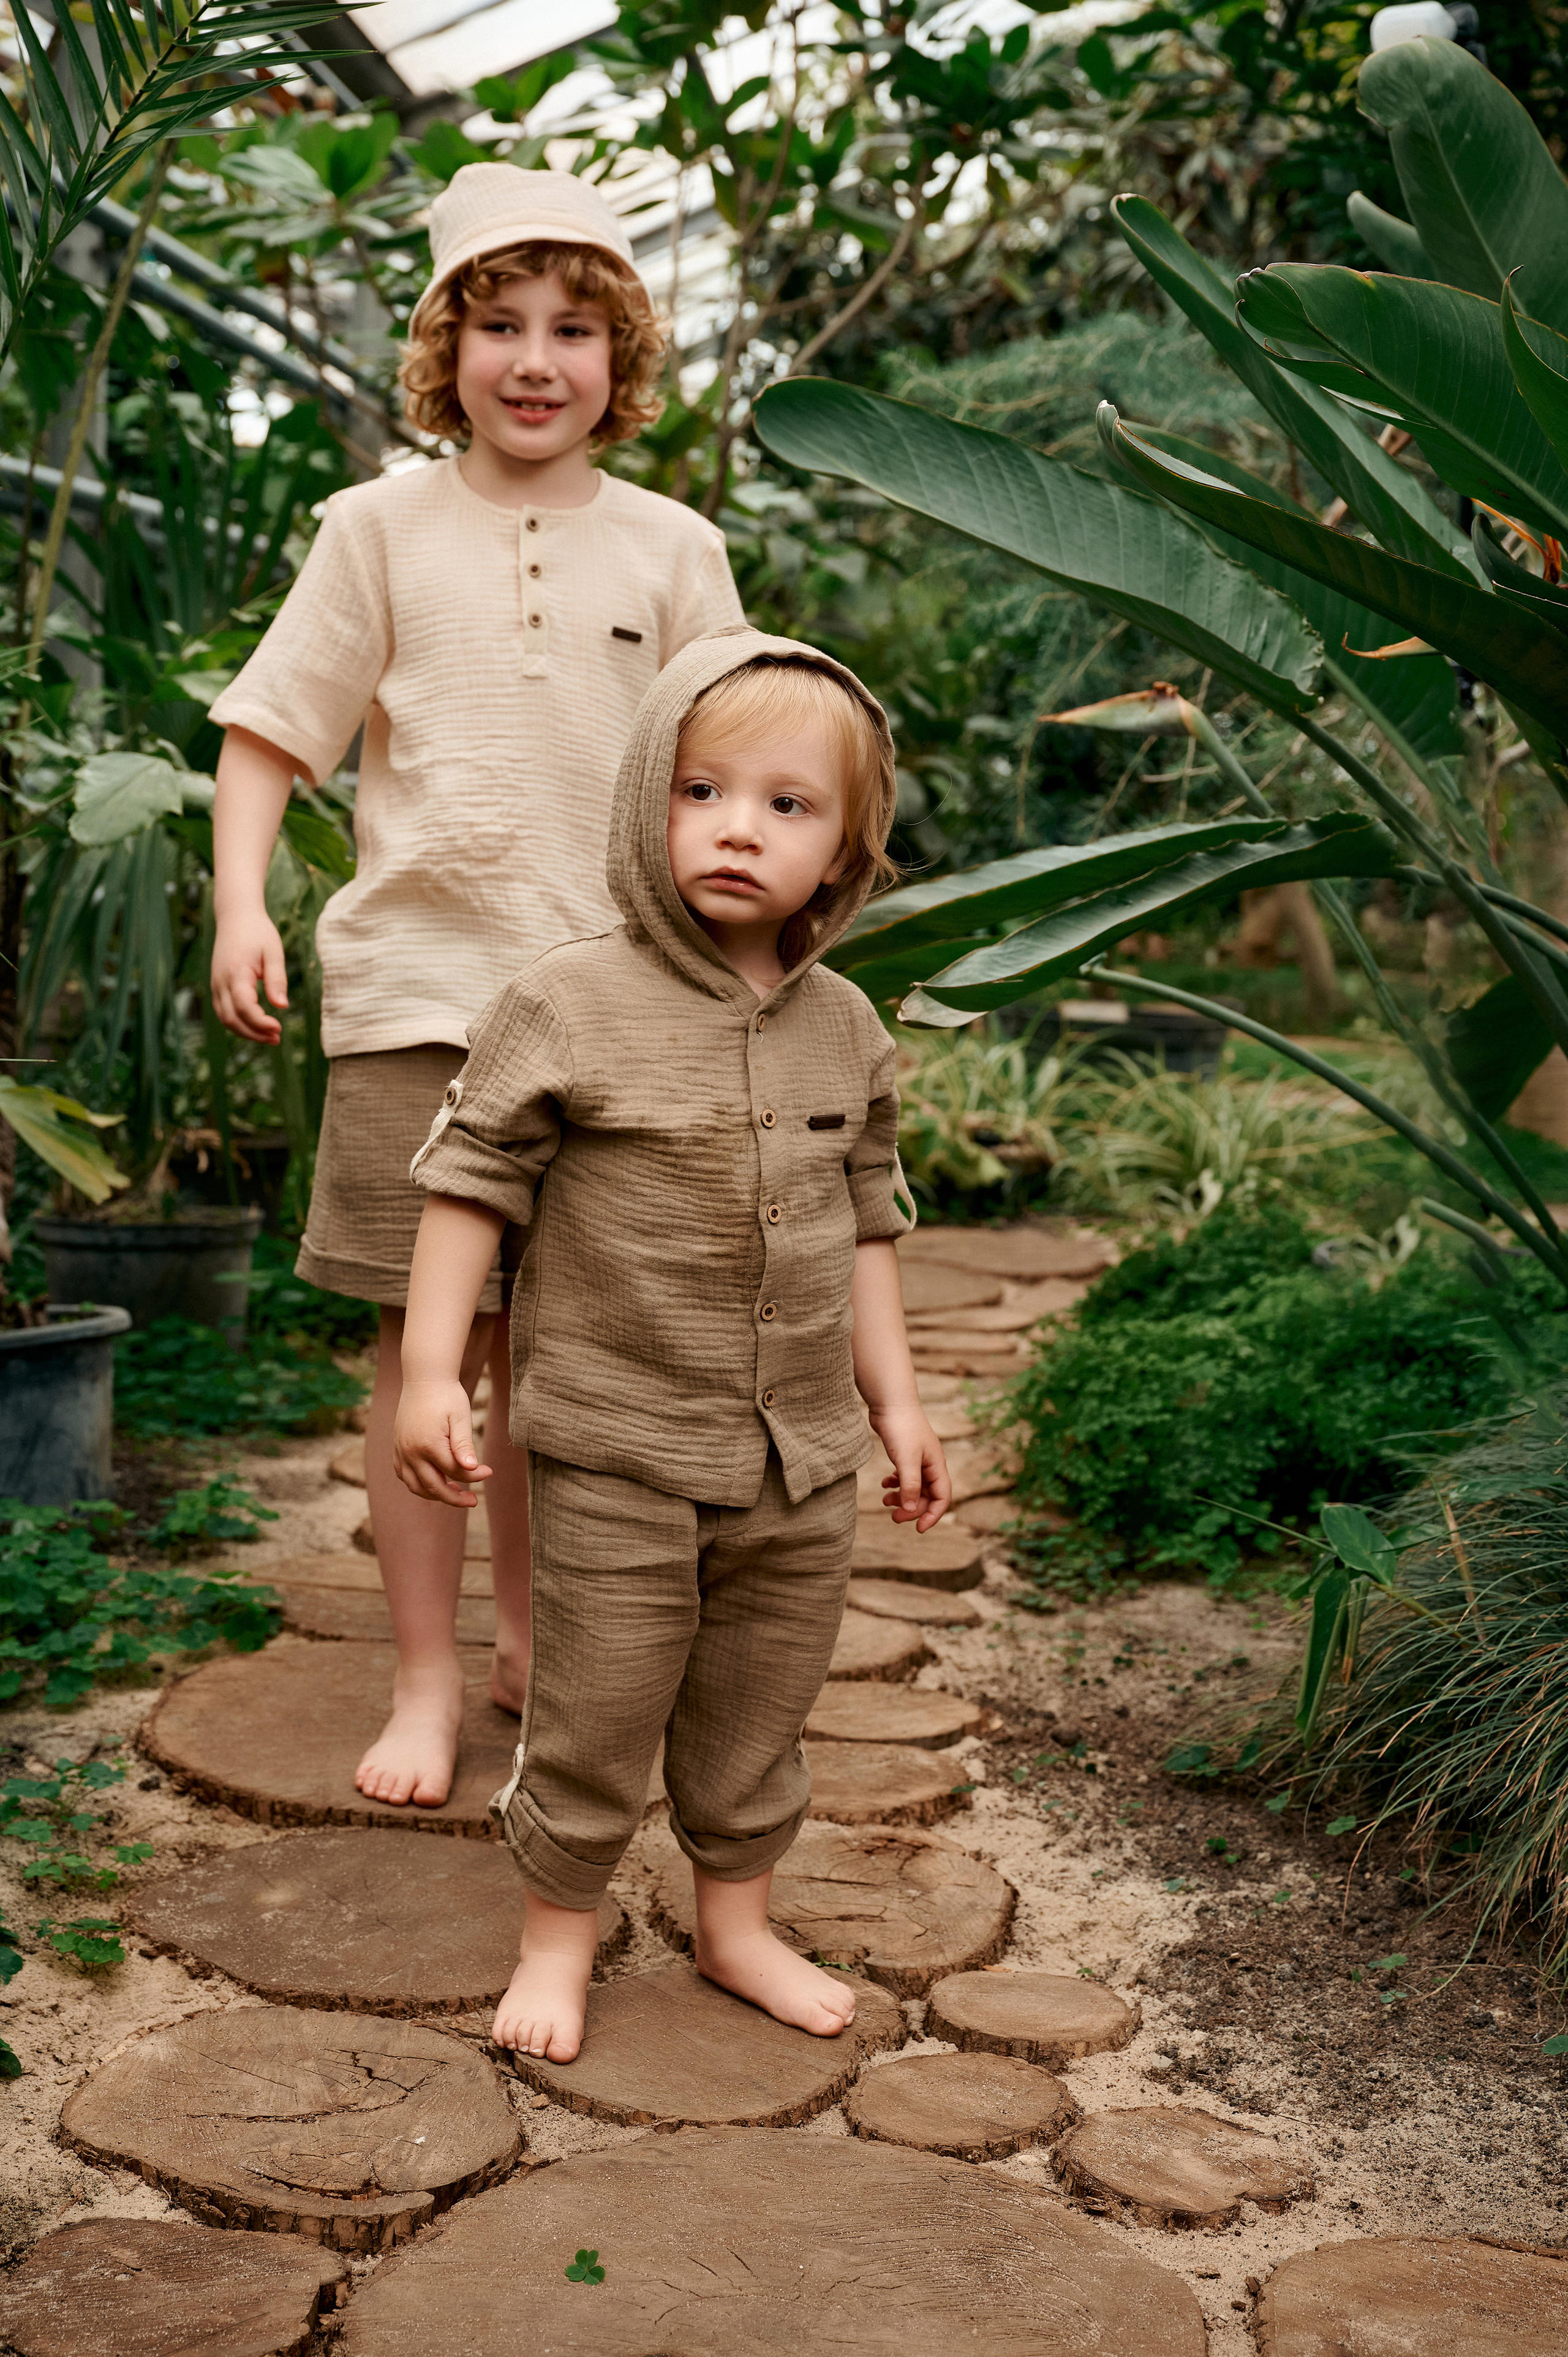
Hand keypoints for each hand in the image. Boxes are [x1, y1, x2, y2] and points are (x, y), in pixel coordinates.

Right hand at [211, 907, 288, 1044]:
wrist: (236, 917)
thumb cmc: (258, 932)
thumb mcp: (273, 952)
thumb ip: (277, 979)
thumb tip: (282, 1006)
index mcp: (236, 972)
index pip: (244, 1007)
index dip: (260, 1023)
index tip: (279, 1028)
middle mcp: (221, 981)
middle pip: (232, 1019)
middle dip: (254, 1033)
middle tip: (277, 1038)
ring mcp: (216, 985)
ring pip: (225, 1019)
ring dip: (246, 1032)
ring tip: (270, 1037)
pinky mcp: (217, 986)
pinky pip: (223, 1012)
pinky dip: (238, 1024)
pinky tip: (256, 1027)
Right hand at [394, 1378, 492, 1506]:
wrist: (424, 1378)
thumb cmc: (447, 1396)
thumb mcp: (461, 1417)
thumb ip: (464, 1445)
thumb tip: (471, 1468)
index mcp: (428, 1444)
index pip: (454, 1472)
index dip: (474, 1476)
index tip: (489, 1471)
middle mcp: (410, 1452)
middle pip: (433, 1487)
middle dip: (455, 1498)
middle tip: (473, 1501)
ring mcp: (400, 1451)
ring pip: (415, 1486)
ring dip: (434, 1495)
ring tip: (455, 1493)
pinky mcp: (396, 1448)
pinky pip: (403, 1475)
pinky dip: (418, 1484)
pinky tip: (434, 1482)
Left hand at [869, 1403, 949, 1533]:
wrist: (890, 1402)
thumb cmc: (902, 1427)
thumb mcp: (906, 1459)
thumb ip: (910, 1485)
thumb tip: (911, 1510)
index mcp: (936, 1466)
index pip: (942, 1498)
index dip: (932, 1515)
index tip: (917, 1529)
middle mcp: (930, 1464)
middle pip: (926, 1496)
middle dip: (911, 1509)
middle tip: (893, 1516)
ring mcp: (917, 1459)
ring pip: (914, 1488)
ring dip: (902, 1498)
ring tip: (885, 1501)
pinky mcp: (904, 1454)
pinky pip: (904, 1477)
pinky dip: (896, 1484)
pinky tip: (885, 1484)